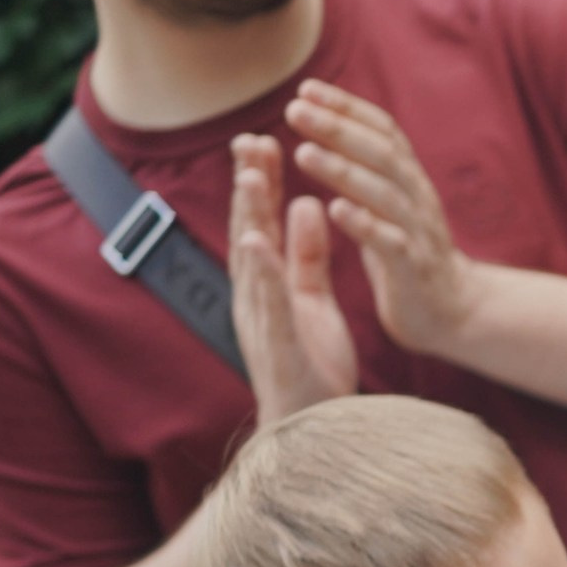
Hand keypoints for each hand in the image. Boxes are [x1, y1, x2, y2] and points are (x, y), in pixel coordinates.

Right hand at [228, 132, 356, 424]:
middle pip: (249, 231)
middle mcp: (257, 298)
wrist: (317, 427)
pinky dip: (262, 273)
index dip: (260, 183)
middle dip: (248, 187)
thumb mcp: (314, 298)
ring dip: (249, 218)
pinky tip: (256, 244)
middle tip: (249, 139)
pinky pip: (268, 305)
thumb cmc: (313, 363)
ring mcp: (263, 322)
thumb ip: (309, 254)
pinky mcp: (277, 346)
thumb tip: (305, 205)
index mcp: (268, 284)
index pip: (261, 224)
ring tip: (250, 177)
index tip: (263, 140)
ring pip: (252, 262)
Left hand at [285, 79, 478, 356]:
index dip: (347, 107)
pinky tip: (336, 209)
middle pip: (382, 155)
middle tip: (294, 110)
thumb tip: (332, 123)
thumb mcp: (391, 203)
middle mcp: (418, 199)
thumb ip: (368, 168)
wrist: (454, 311)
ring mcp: (419, 233)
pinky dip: (364, 224)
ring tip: (303, 153)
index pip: (383, 131)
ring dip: (343, 171)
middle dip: (337, 129)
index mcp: (410, 180)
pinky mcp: (414, 269)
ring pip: (384, 194)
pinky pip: (390, 243)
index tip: (306, 88)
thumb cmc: (409, 253)